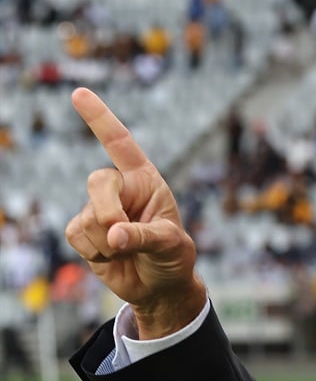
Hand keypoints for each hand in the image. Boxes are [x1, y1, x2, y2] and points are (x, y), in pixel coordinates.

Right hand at [64, 87, 205, 338]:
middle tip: (122, 236)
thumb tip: (112, 235)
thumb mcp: (170, 244)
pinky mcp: (83, 232)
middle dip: (107, 211)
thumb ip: (144, 236)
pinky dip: (95, 253)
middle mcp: (120, 190)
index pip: (120, 144)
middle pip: (98, 182)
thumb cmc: (173, 257)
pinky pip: (77, 236)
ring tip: (127, 251)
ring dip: (107, 242)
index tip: (79, 94)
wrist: (160, 286)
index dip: (100, 119)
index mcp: (145, 180)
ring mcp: (98, 210)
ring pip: (87, 218)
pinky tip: (111, 258)